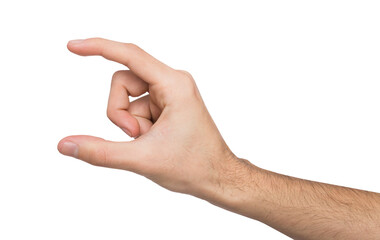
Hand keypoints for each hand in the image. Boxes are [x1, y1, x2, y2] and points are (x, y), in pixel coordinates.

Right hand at [58, 38, 239, 197]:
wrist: (217, 177)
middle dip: (119, 113)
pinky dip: (138, 125)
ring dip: (129, 122)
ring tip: (149, 141)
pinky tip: (154, 140)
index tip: (73, 47)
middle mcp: (173, 81)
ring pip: (127, 96)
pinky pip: (137, 107)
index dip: (98, 48)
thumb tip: (65, 144)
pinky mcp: (167, 103)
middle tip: (136, 136)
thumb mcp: (141, 159)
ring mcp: (170, 92)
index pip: (129, 56)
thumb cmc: (192, 166)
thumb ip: (100, 152)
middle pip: (123, 82)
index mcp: (174, 84)